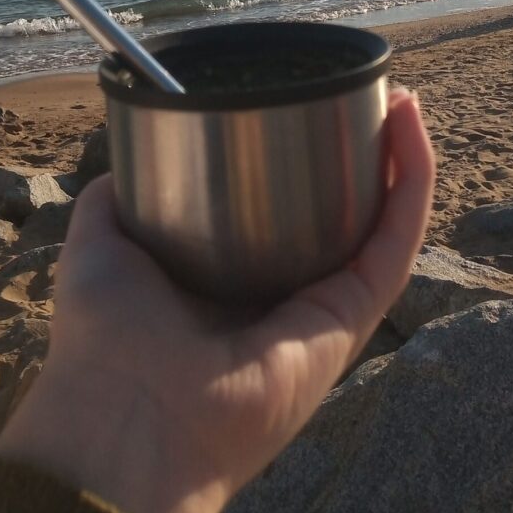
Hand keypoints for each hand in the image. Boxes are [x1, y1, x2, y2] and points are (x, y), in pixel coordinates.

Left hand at [0, 89, 435, 512]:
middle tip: (371, 94)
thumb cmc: (102, 340)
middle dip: (366, 155)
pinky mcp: (351, 320)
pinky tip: (410, 130)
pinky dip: (412, 185)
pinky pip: (394, 244)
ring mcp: (323, 311)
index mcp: (228, 282)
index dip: (306, 159)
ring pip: (382, 223)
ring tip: (402, 100)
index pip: (284, 212)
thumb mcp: (100, 244)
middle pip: (343, 215)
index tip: (308, 103)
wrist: (123, 417)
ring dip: (403, 159)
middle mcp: (282, 297)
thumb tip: (132, 160)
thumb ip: (116, 199)